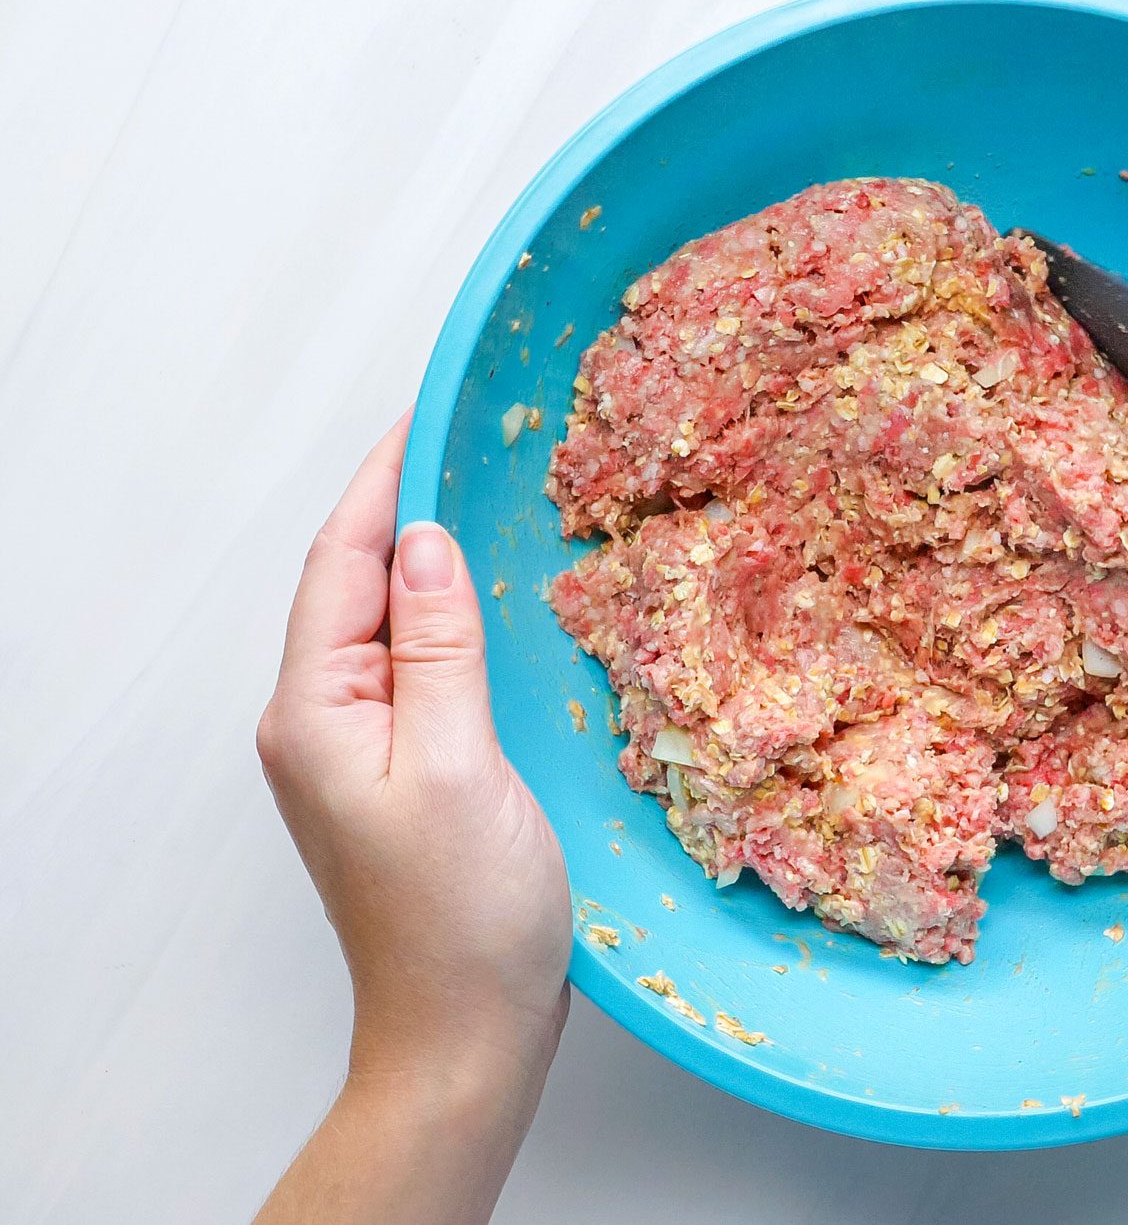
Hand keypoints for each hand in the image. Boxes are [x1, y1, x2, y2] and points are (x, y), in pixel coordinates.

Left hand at [255, 414, 569, 1223]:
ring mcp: (358, 749)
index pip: (344, 562)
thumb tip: (429, 542)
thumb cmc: (463, 918)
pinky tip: (497, 604)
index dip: (386, 479)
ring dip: (434, 562)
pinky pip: (419, 668)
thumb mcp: (459, 766)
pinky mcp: (402, 773)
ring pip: (392, 625)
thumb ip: (440, 649)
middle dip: (409, 506)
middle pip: (360, 584)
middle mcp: (320, 721)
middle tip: (475, 436)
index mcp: (316, 711)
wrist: (465, 1032)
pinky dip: (454, 621)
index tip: (431, 410)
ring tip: (491, 495)